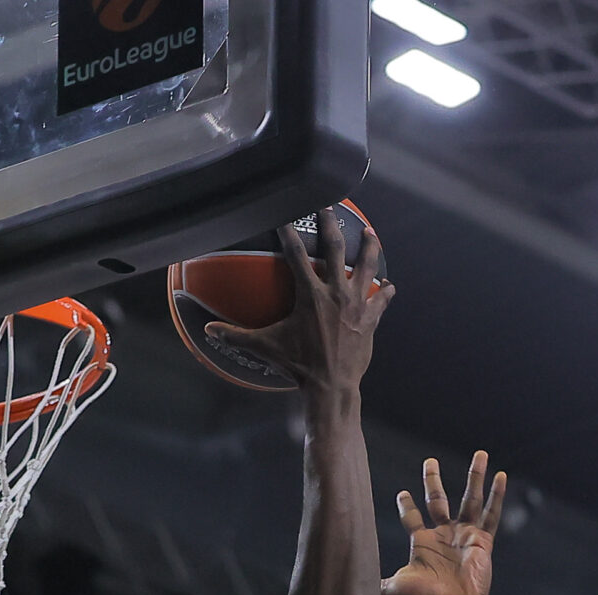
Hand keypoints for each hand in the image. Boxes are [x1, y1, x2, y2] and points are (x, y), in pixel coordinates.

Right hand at [204, 212, 391, 399]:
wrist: (332, 386)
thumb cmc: (298, 365)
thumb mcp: (265, 348)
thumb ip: (236, 335)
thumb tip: (208, 331)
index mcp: (310, 294)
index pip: (295, 254)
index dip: (288, 232)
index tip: (284, 215)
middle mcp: (336, 293)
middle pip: (336, 248)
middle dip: (331, 224)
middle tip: (329, 206)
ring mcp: (357, 304)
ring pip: (367, 267)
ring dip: (369, 248)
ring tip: (370, 233)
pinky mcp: (370, 319)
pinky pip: (381, 300)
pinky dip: (386, 291)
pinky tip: (390, 285)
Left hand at [386, 451, 506, 594]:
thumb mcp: (392, 589)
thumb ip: (372, 584)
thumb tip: (343, 584)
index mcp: (422, 543)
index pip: (412, 518)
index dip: (407, 506)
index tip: (402, 493)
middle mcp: (443, 536)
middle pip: (438, 500)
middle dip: (433, 481)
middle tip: (429, 461)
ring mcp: (464, 536)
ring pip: (470, 499)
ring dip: (474, 476)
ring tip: (480, 453)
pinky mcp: (482, 541)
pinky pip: (491, 514)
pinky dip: (497, 496)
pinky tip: (501, 476)